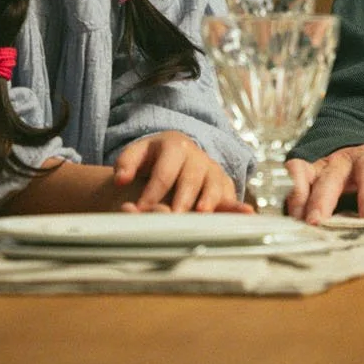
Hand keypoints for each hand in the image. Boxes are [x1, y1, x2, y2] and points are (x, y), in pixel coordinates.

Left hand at [111, 132, 253, 212]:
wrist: (177, 156)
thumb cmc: (154, 159)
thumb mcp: (137, 154)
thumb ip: (126, 164)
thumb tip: (120, 179)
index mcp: (175, 146)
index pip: (164, 172)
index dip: (153, 191)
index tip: (141, 209)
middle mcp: (198, 156)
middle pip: (190, 179)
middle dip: (181, 200)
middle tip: (171, 217)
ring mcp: (213, 169)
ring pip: (213, 185)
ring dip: (208, 200)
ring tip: (201, 215)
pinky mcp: (224, 184)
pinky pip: (229, 195)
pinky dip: (235, 206)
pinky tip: (242, 215)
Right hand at [284, 145, 363, 221]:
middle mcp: (343, 161)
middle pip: (331, 176)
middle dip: (324, 199)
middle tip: (318, 222)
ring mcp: (322, 168)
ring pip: (305, 176)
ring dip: (299, 199)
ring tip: (298, 222)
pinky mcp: (307, 177)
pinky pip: (291, 178)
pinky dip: (286, 193)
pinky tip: (286, 214)